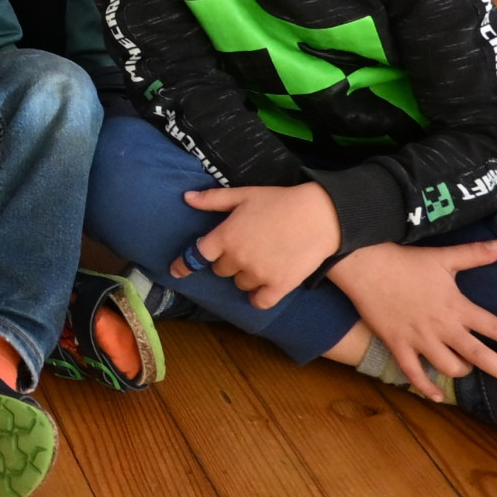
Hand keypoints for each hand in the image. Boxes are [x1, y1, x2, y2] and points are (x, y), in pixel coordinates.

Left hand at [176, 181, 341, 309]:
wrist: (320, 216)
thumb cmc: (279, 202)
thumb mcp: (243, 195)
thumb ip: (213, 199)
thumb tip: (187, 198)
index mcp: (225, 236)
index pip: (196, 256)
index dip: (183, 265)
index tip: (176, 272)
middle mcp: (237, 258)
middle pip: (221, 270)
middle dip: (228, 261)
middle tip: (246, 246)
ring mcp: (258, 274)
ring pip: (240, 284)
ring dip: (245, 276)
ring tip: (262, 259)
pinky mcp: (278, 286)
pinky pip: (259, 302)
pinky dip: (259, 296)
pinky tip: (265, 287)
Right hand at [328, 238, 496, 397]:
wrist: (364, 266)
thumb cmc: (405, 261)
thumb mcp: (443, 257)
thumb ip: (474, 255)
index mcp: (456, 307)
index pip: (495, 328)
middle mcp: (442, 328)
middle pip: (480, 356)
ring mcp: (419, 339)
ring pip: (449, 367)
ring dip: (462, 370)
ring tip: (466, 368)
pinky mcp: (398, 345)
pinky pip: (413, 373)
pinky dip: (426, 387)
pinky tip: (436, 396)